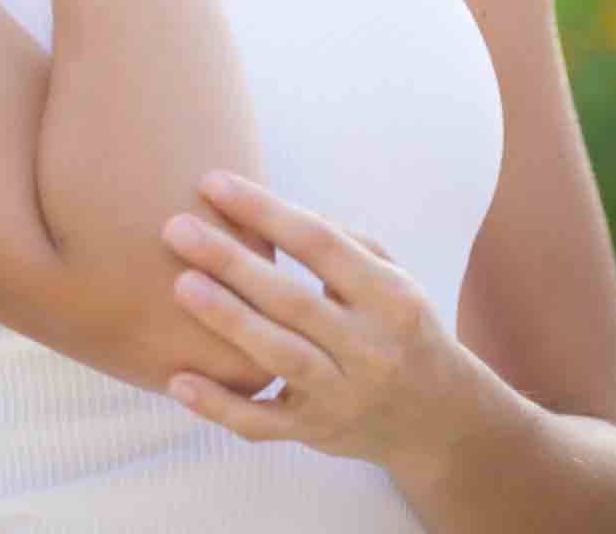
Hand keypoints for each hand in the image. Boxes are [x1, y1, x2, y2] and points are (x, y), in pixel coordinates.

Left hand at [160, 171, 468, 473]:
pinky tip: (179, 380)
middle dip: (231, 261)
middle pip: (293, 299)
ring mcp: (342, 396)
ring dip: (227, 320)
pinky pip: (263, 423)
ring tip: (180, 285)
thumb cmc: (401, 328)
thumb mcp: (395, 278)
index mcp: (389, 297)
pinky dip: (220, 405)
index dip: (265, 210)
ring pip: (280, 357)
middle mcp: (370, 348)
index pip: (320, 244)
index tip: (213, 182)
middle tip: (177, 228)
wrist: (439, 419)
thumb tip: (278, 207)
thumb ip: (344, 242)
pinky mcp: (316, 433)